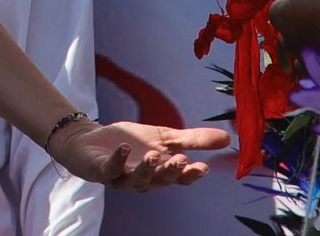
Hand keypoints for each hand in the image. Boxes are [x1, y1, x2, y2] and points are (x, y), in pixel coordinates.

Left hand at [48, 120, 230, 190]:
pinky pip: (110, 169)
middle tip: (180, 160)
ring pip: (137, 179)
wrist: (90, 140)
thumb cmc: (130, 142)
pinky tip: (124, 149)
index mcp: (160, 173)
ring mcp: (121, 177)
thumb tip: (229, 138)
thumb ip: (193, 140)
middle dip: (170, 172)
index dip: (189, 175)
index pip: (179, 179)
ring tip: (154, 155)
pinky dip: (117, 160)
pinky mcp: (101, 170)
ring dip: (147, 168)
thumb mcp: (164, 138)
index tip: (202, 167)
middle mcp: (142, 180)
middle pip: (160, 181)